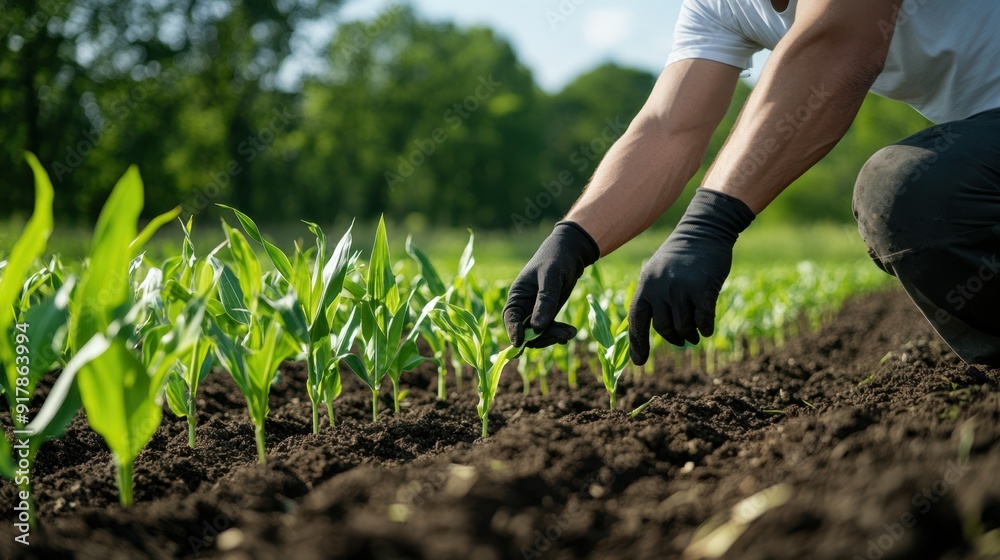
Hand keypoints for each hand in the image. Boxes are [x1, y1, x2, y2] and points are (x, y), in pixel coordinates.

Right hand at [504, 221, 599, 347]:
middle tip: (561, 336)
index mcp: (518, 295)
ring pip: (539, 334)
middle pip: (525, 331)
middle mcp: (524, 306)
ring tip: (569, 334)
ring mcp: (536, 312)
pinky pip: (550, 330)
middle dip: (541, 337)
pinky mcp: (549, 314)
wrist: (571, 253)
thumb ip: (544, 300)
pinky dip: (560, 333)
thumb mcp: (551, 276)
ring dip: (553, 337)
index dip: (513, 331)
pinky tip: (571, 331)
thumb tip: (537, 327)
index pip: (510, 318)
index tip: (520, 343)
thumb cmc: (556, 258)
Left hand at [628, 189, 754, 364]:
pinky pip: (703, 320)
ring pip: (684, 327)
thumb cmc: (680, 257)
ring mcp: (681, 288)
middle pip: (664, 328)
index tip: (640, 363)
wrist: (703, 231)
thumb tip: (659, 332)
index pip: (636, 320)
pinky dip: (705, 328)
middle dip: (673, 338)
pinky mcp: (702, 288)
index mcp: (645, 285)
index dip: (637, 344)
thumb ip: (653, 299)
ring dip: (690, 334)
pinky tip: (706, 329)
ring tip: (695, 333)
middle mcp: (659, 288)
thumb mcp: (656, 273)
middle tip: (682, 340)